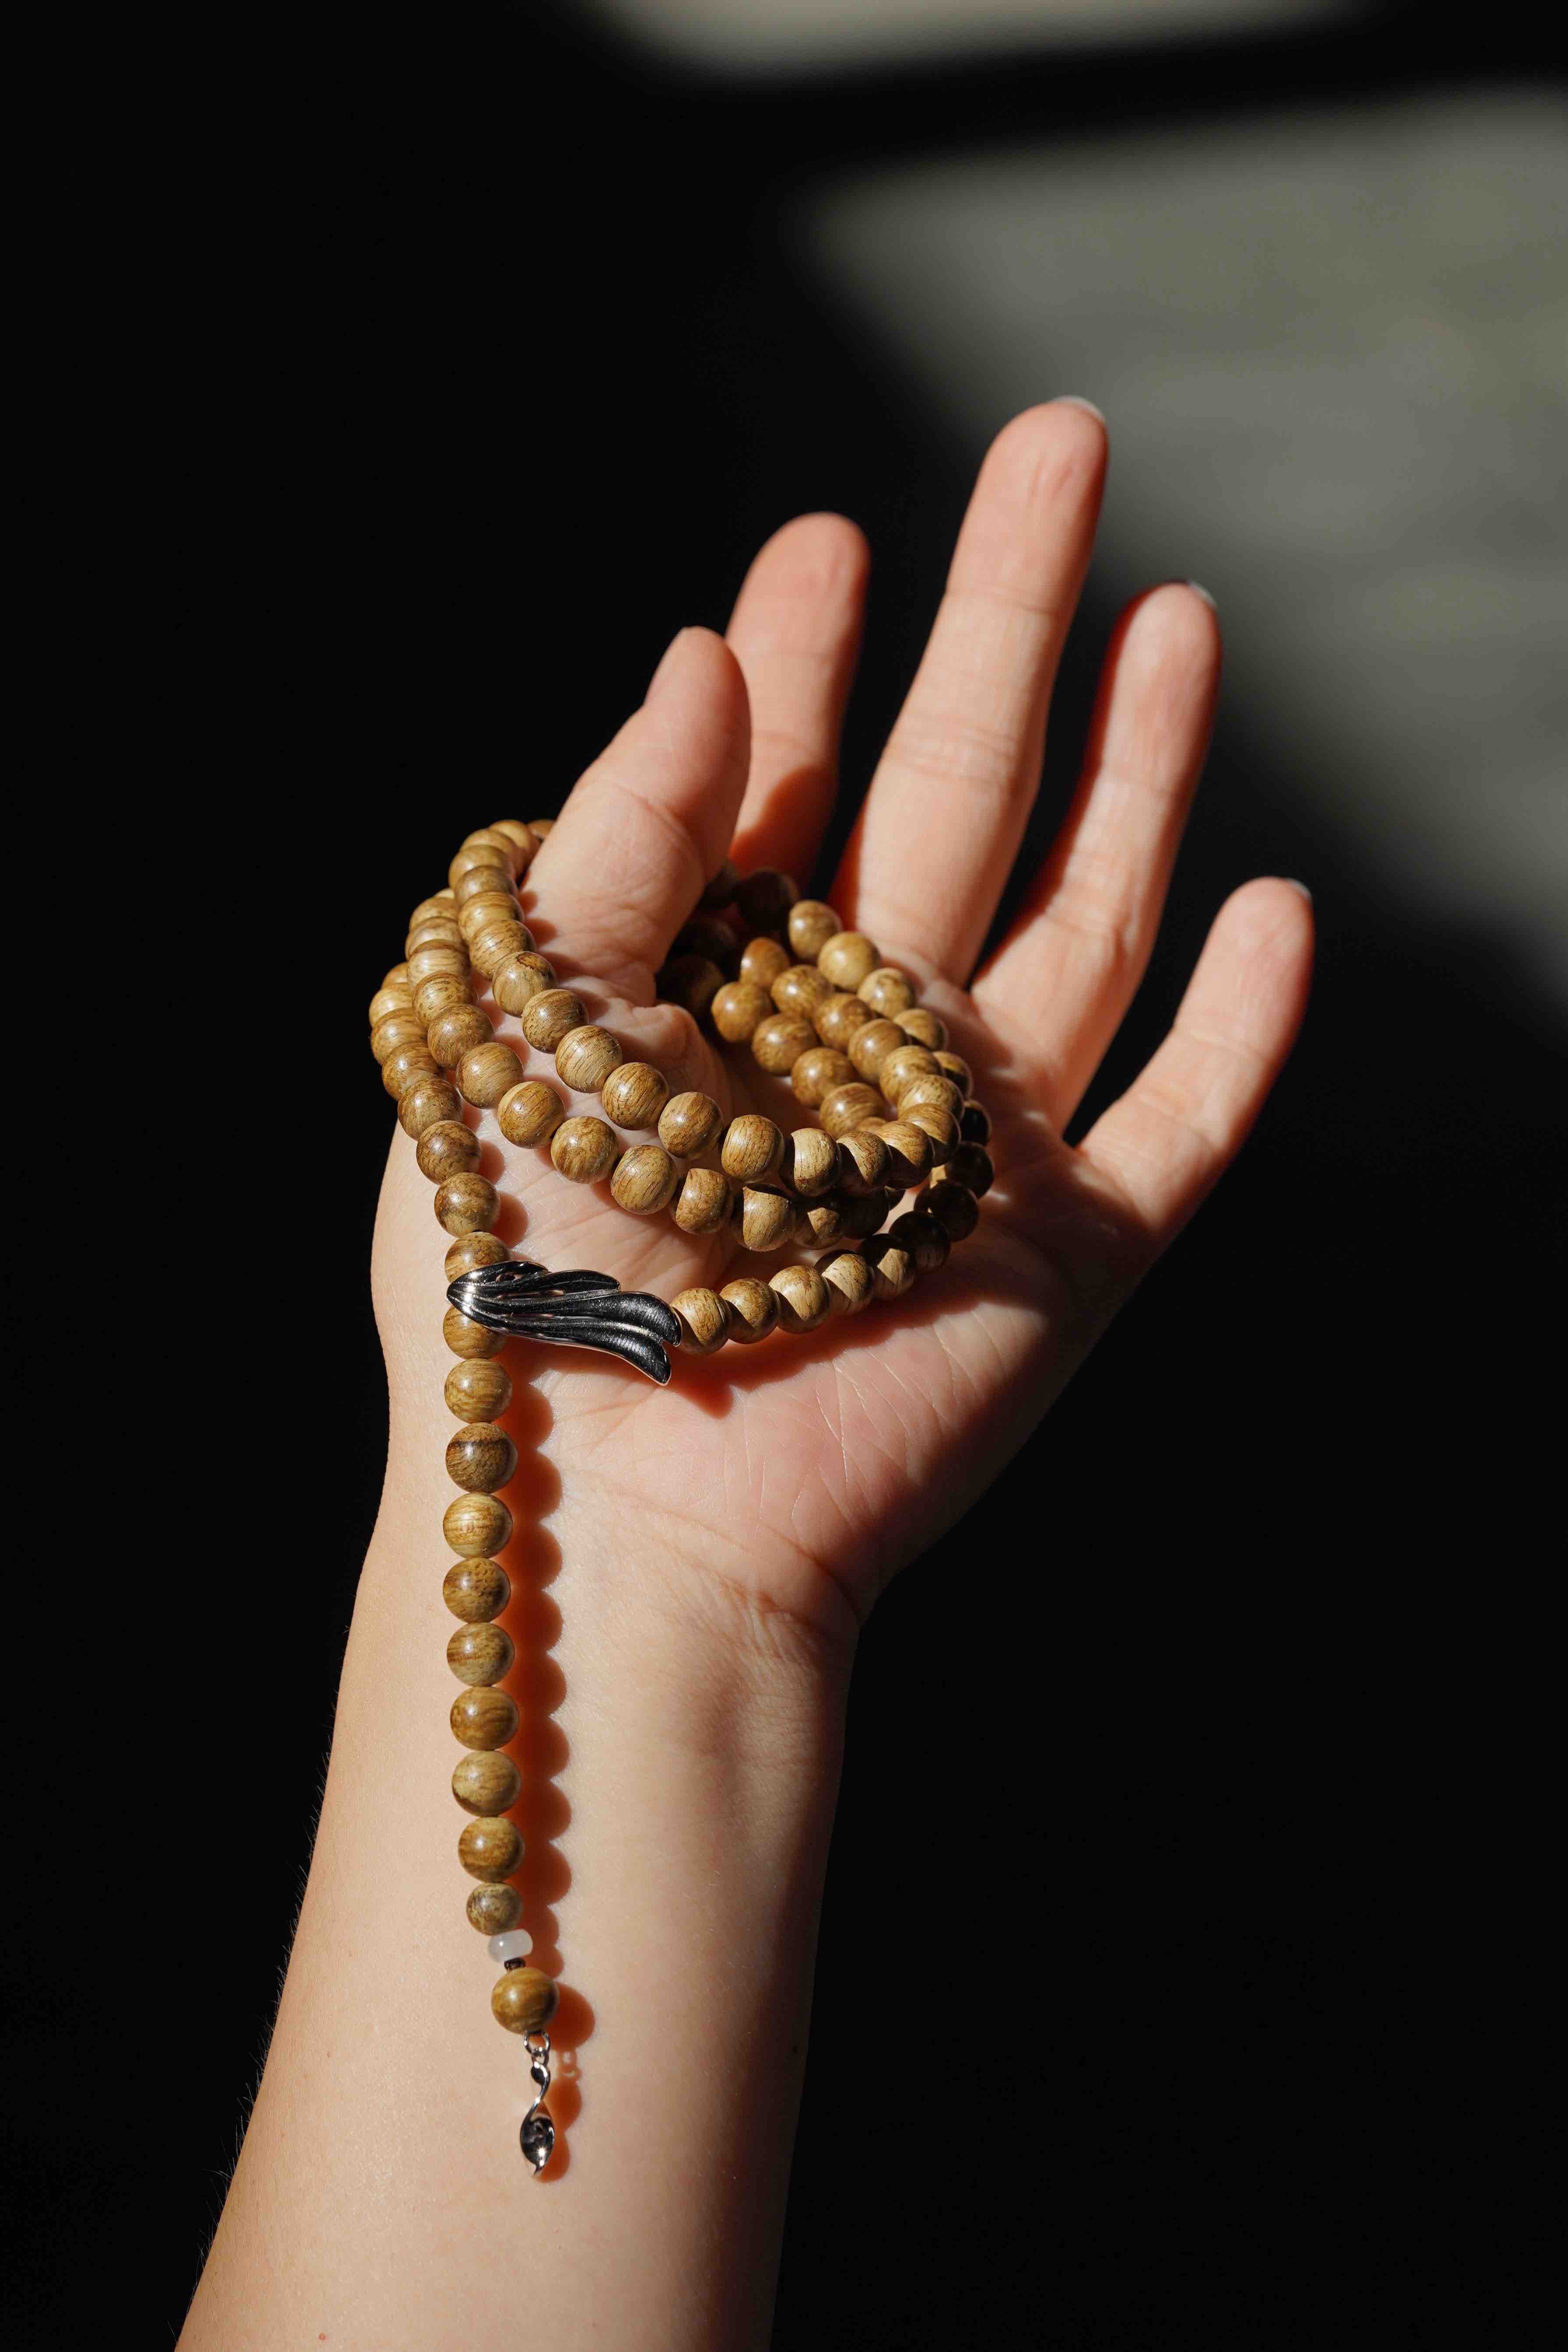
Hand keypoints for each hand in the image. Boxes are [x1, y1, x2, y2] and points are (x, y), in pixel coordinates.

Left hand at [373, 401, 1311, 1679]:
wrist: (608, 1517)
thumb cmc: (520, 1278)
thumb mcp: (516, 1024)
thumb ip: (616, 833)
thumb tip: (713, 649)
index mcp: (715, 984)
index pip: (788, 779)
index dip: (814, 652)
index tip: (827, 536)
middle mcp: (852, 1041)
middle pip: (964, 792)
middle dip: (1008, 621)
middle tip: (1055, 449)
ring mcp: (971, 1142)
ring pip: (1090, 917)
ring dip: (1142, 770)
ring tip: (1175, 614)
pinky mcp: (1064, 1254)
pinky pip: (1185, 1120)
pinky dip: (1245, 1022)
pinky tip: (1276, 903)